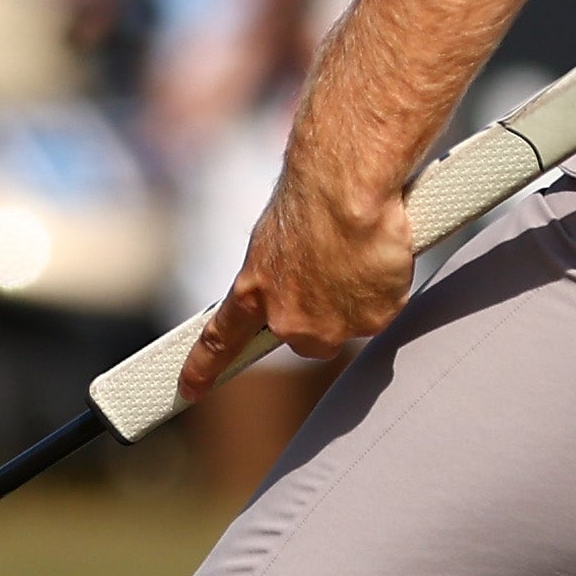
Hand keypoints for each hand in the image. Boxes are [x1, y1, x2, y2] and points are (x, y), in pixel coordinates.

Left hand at [179, 159, 417, 405]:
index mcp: (254, 291)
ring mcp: (331, 326)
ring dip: (358, 296)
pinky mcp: (371, 321)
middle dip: (325, 314)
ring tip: (360, 251)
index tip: (189, 389)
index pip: (220, 340)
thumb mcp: (280, 234)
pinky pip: (383, 308)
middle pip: (309, 337)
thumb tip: (304, 271)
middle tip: (339, 271)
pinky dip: (386, 284)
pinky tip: (381, 253)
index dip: (203, 367)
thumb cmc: (313, 195)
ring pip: (351, 323)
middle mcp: (289, 320)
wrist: (348, 187)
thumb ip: (285, 269)